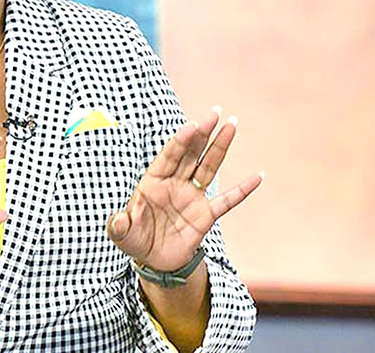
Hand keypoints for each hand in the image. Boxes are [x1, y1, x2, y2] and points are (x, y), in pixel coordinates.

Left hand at [106, 109, 262, 271]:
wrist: (153, 260)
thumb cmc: (134, 239)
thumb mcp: (122, 233)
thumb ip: (119, 225)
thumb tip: (116, 221)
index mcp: (153, 181)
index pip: (169, 156)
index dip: (180, 142)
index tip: (191, 126)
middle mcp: (175, 183)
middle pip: (191, 154)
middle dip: (202, 133)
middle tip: (215, 113)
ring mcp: (192, 197)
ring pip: (208, 167)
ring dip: (220, 147)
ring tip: (232, 126)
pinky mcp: (206, 215)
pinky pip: (227, 200)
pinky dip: (242, 190)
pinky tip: (257, 177)